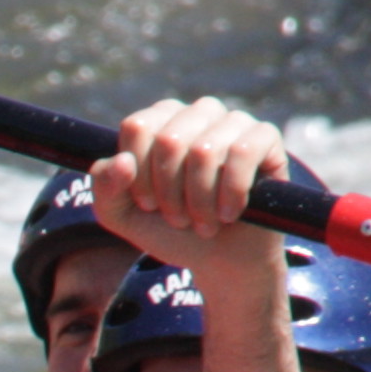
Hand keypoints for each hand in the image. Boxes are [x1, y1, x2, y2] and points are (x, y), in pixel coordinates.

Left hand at [86, 97, 288, 285]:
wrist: (221, 258)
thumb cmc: (171, 230)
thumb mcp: (123, 216)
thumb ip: (105, 189)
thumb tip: (120, 161)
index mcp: (160, 121)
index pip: (137, 127)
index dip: (138, 176)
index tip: (147, 204)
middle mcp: (197, 113)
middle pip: (168, 140)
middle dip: (169, 193)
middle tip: (178, 218)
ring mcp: (233, 121)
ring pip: (204, 151)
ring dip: (200, 200)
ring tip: (203, 222)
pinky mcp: (265, 137)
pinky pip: (243, 153)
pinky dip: (232, 193)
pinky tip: (230, 213)